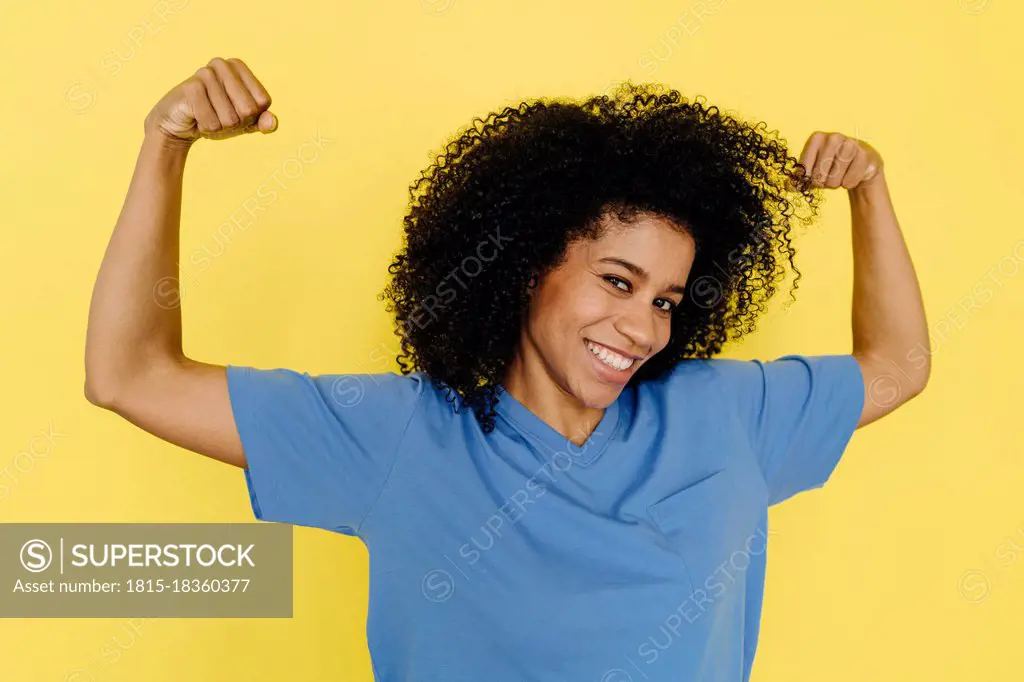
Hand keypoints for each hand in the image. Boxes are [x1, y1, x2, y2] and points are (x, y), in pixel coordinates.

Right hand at [144, 57, 276, 145]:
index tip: (235, 112)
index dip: (252, 116)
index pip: (263, 102)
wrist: (179, 124)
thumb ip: (261, 122)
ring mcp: (205, 73)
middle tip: (219, 117)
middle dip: (236, 123)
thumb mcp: (243, 122)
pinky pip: (212, 123)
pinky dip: (205, 128)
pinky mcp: (191, 87)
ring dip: (219, 127)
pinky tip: (195, 118)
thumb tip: (272, 122)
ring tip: (207, 116)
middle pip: (248, 110)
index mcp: (239, 66)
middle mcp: (223, 64)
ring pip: (230, 119)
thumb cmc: (215, 118)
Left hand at [796, 131, 882, 190]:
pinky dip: (848, 184)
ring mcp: (851, 144)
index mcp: (817, 138)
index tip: (812, 177)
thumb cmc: (831, 168)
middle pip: (819, 174)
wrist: (859, 167)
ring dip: (835, 184)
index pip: (804, 168)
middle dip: (822, 183)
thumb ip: (799, 178)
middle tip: (828, 178)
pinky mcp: (865, 155)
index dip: (808, 179)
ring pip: (835, 178)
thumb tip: (789, 186)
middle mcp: (834, 137)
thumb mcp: (813, 171)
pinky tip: (851, 176)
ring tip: (839, 178)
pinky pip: (850, 180)